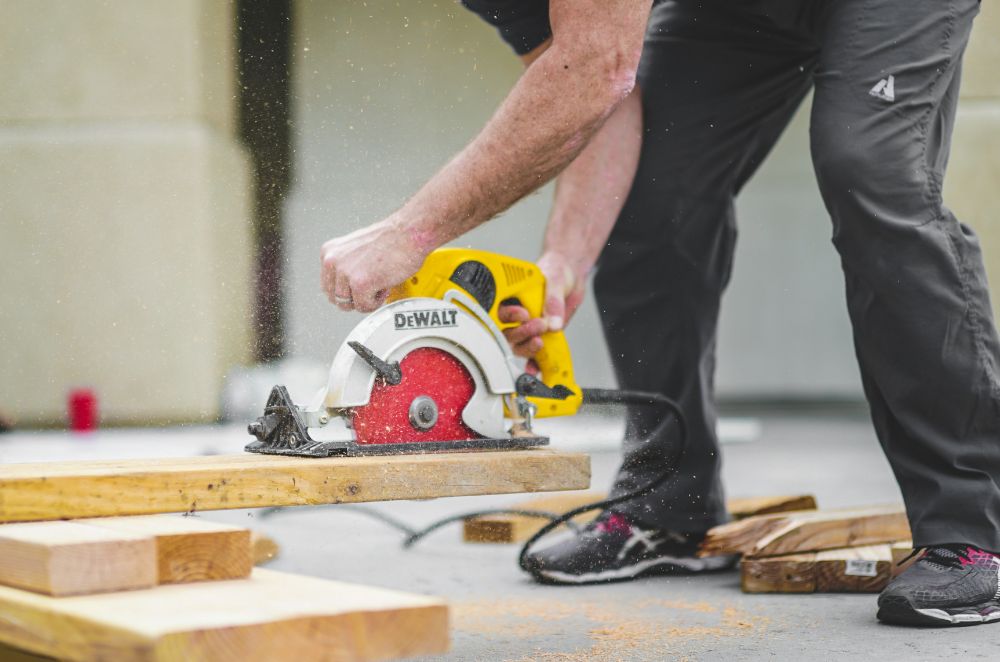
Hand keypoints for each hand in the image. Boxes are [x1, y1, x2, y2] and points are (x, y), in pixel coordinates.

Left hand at [320, 217, 428, 311]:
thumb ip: (346, 265)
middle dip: (354, 298)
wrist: (408, 233)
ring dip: (365, 300)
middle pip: (336, 298)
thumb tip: (346, 285)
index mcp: (330, 252)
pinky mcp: (360, 284)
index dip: (346, 290)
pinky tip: (384, 287)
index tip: (358, 288)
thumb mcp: (356, 248)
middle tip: (370, 289)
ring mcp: (345, 273)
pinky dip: (376, 302)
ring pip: (348, 304)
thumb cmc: (390, 239)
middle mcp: (332, 261)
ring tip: (379, 286)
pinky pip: (364, 306)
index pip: (328, 286)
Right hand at [498, 251, 585, 368]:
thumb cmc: (557, 270)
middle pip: (506, 331)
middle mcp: (515, 314)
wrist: (571, 278)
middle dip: (520, 333)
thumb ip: (554, 301)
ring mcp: (526, 327)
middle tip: (539, 325)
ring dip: (526, 347)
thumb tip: (553, 323)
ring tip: (539, 342)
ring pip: (517, 344)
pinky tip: (535, 369)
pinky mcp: (538, 336)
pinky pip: (532, 354)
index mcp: (511, 296)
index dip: (508, 316)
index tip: (523, 314)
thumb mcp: (556, 279)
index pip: (499, 310)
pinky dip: (533, 363)